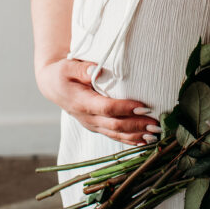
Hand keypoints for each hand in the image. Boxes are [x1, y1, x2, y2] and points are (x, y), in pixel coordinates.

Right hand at [35, 58, 160, 145]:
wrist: (53, 86)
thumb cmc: (62, 73)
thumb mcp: (67, 67)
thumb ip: (82, 69)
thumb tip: (97, 70)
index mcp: (81, 102)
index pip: (106, 108)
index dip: (125, 108)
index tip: (144, 106)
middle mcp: (87, 117)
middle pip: (115, 125)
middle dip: (137, 126)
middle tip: (156, 124)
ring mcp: (92, 124)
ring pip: (116, 135)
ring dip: (137, 136)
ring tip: (155, 134)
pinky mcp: (97, 126)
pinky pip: (114, 136)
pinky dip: (130, 140)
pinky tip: (144, 141)